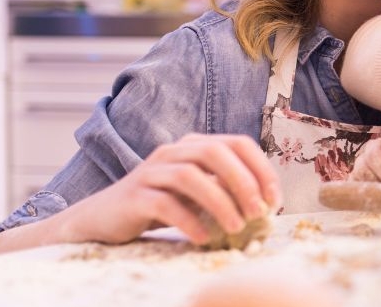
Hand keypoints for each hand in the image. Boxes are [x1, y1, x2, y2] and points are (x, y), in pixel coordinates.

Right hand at [61, 134, 279, 245]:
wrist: (106, 217)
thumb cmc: (163, 205)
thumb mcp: (199, 193)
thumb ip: (227, 190)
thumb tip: (267, 204)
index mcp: (194, 146)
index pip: (238, 143)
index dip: (261, 169)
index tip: (274, 199)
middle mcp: (173, 152)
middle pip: (215, 153)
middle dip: (243, 183)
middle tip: (257, 212)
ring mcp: (151, 171)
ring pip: (190, 176)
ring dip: (219, 203)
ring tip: (236, 227)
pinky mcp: (133, 195)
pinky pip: (164, 203)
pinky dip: (189, 221)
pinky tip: (204, 237)